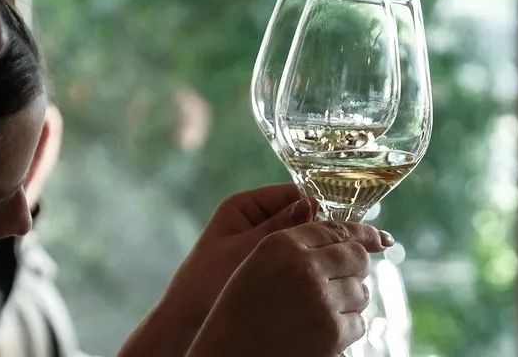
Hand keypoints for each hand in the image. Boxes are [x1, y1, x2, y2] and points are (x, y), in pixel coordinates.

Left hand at [167, 183, 318, 315]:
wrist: (186, 323)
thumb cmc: (207, 282)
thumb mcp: (246, 250)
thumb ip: (279, 227)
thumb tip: (313, 203)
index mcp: (244, 205)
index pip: (291, 194)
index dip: (313, 209)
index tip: (331, 230)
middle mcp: (254, 219)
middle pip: (297, 215)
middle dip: (313, 230)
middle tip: (330, 250)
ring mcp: (261, 242)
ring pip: (297, 238)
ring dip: (309, 249)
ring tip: (322, 264)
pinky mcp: (265, 264)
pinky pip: (291, 257)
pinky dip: (301, 264)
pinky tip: (312, 275)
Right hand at [187, 220, 394, 356]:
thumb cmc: (239, 315)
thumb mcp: (256, 267)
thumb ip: (297, 247)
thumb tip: (351, 240)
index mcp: (280, 245)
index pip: (335, 229)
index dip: (362, 233)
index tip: (379, 238)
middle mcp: (302, 267)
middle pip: (356, 258)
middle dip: (355, 270)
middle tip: (341, 283)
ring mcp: (320, 301)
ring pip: (361, 292)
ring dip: (349, 301)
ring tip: (321, 313)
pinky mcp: (332, 333)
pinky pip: (358, 323)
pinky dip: (346, 329)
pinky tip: (322, 333)